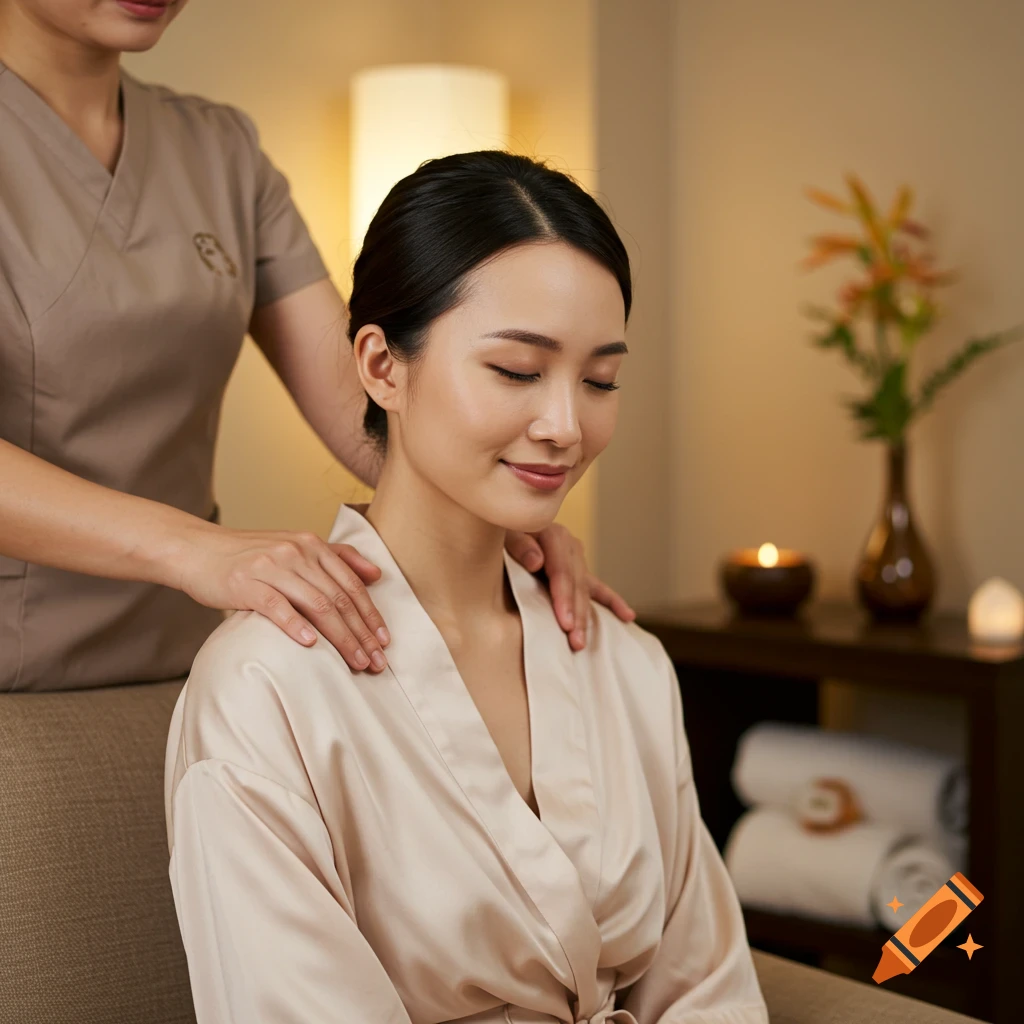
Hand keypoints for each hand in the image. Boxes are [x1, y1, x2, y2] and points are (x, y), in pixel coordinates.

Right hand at [175, 522, 390, 672]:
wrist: (197, 550)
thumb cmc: (250, 555)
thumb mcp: (296, 546)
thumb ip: (337, 556)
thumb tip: (377, 574)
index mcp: (312, 544)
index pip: (351, 583)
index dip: (371, 614)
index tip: (385, 641)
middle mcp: (296, 552)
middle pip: (338, 597)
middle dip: (362, 632)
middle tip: (376, 661)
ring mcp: (271, 566)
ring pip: (316, 604)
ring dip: (340, 636)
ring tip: (354, 661)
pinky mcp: (246, 583)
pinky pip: (276, 606)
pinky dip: (295, 625)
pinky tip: (311, 644)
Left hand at [505, 524, 635, 650]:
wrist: (499, 525)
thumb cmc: (497, 532)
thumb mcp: (503, 532)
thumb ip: (518, 544)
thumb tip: (537, 561)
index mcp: (552, 534)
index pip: (561, 570)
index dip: (564, 597)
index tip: (565, 622)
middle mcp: (568, 545)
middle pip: (577, 583)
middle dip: (577, 613)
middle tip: (575, 640)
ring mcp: (575, 558)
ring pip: (585, 590)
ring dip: (586, 617)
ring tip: (582, 642)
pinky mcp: (577, 570)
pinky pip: (597, 588)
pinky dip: (612, 602)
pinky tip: (628, 617)